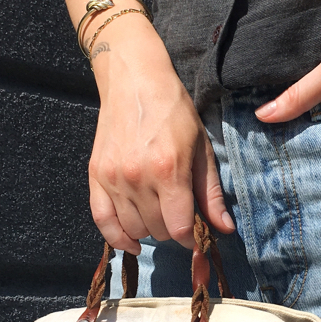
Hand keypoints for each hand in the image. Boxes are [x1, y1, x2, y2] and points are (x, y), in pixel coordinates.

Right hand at [87, 16, 234, 252]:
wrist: (134, 80)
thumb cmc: (173, 111)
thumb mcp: (201, 148)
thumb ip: (210, 192)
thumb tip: (224, 229)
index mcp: (169, 170)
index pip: (180, 227)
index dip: (192, 238)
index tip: (197, 234)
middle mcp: (138, 178)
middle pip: (158, 230)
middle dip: (173, 229)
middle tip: (179, 215)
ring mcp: (113, 178)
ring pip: (133, 229)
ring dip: (149, 230)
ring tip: (158, 214)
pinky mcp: (95, 176)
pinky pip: (102, 220)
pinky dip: (116, 237)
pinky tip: (131, 240)